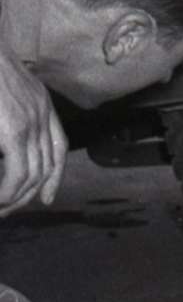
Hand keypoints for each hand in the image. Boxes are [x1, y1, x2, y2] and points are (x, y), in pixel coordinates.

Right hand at [0, 46, 65, 214]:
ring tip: (1, 208)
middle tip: (8, 209)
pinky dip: (8, 192)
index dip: (53, 177)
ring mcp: (29, 121)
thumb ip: (13, 112)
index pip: (57, 147)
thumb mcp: (7, 91)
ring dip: (16, 198)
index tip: (45, 198)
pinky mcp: (14, 130)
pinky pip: (17, 174)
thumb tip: (8, 141)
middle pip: (47, 165)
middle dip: (29, 193)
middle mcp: (41, 112)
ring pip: (33, 174)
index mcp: (39, 102)